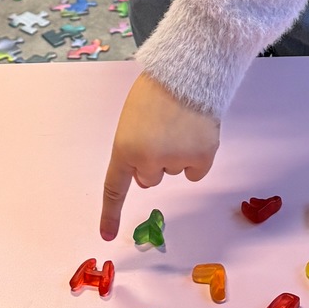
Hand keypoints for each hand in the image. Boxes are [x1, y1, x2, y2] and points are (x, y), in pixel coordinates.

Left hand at [99, 73, 219, 240]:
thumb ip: (133, 145)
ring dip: (176, 155)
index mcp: (124, 148)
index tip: (107, 236)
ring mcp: (175, 161)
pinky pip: (194, 172)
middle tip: (161, 132)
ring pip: (173, 172)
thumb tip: (144, 168)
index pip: (114, 188)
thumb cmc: (157, 90)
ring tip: (180, 124)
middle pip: (149, 179)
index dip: (110, 214)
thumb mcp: (132, 119)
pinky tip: (196, 133)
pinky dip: (197, 158)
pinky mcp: (201, 158)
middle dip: (153, 162)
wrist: (189, 71)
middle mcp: (148, 160)